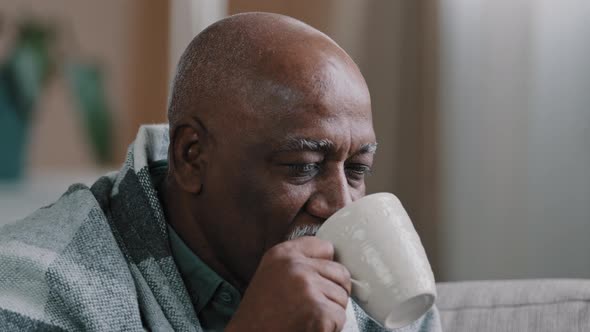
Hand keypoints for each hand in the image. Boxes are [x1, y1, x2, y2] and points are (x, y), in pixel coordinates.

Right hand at [225, 236, 351, 331]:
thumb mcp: (271, 274)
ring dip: (331, 310)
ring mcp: (308, 288)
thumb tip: (333, 258)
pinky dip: (331, 327)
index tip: (316, 280)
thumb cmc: (260, 312)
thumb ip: (298, 261)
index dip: (325, 267)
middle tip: (311, 305)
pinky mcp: (319, 312)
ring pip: (342, 296)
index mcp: (282, 254)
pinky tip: (310, 326)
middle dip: (333, 290)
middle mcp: (296, 267)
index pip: (325, 247)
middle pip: (340, 273)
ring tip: (307, 316)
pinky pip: (340, 316)